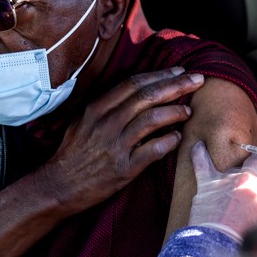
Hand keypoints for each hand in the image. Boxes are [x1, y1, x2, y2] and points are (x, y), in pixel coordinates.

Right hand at [38, 67, 204, 213]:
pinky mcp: (124, 168)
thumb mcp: (82, 121)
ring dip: (175, 111)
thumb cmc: (73, 153)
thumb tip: (135, 91)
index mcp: (97, 108)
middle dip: (176, 85)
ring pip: (152, 119)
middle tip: (197, 80)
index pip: (134, 83)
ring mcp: (115, 145)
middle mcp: (106, 123)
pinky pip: (153, 150)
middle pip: (147, 96)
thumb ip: (106, 105)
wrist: (59, 186)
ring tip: (188, 110)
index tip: (179, 71)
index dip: (160, 75)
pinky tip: (178, 138)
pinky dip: (169, 142)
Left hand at [187, 140, 256, 241]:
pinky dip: (198, 154)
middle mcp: (249, 180)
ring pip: (232, 161)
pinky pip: (201, 163)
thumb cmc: (246, 238)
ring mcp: (227, 179)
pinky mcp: (207, 183)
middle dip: (256, 162)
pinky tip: (198, 145)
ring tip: (232, 151)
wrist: (222, 243)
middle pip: (256, 161)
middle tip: (256, 161)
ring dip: (231, 160)